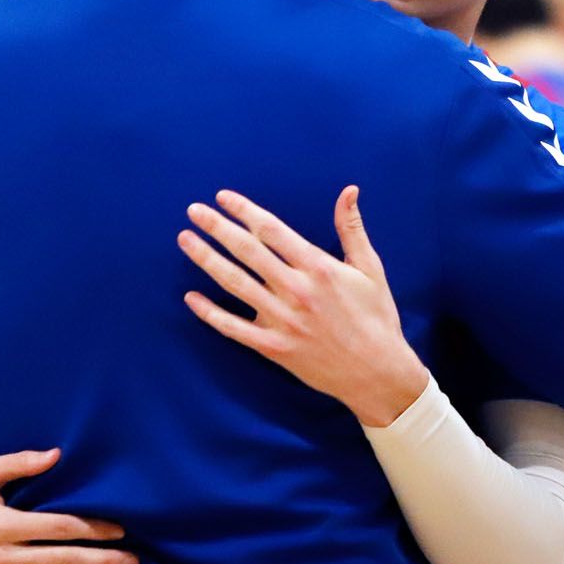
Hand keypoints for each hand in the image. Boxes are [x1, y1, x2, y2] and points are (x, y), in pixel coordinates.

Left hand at [179, 186, 429, 427]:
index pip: (272, 230)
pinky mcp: (274, 347)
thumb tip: (349, 190)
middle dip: (217, 227)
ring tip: (185, 240)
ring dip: (206, 259)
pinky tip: (191, 297)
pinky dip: (210, 313)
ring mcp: (282, 321)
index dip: (244, 211)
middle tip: (193, 210)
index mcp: (319, 268)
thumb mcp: (370, 269)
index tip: (223, 197)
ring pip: (235, 284)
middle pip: (247, 251)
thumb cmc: (377, 317)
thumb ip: (352, 228)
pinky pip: (234, 328)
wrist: (378, 373)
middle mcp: (297, 291)